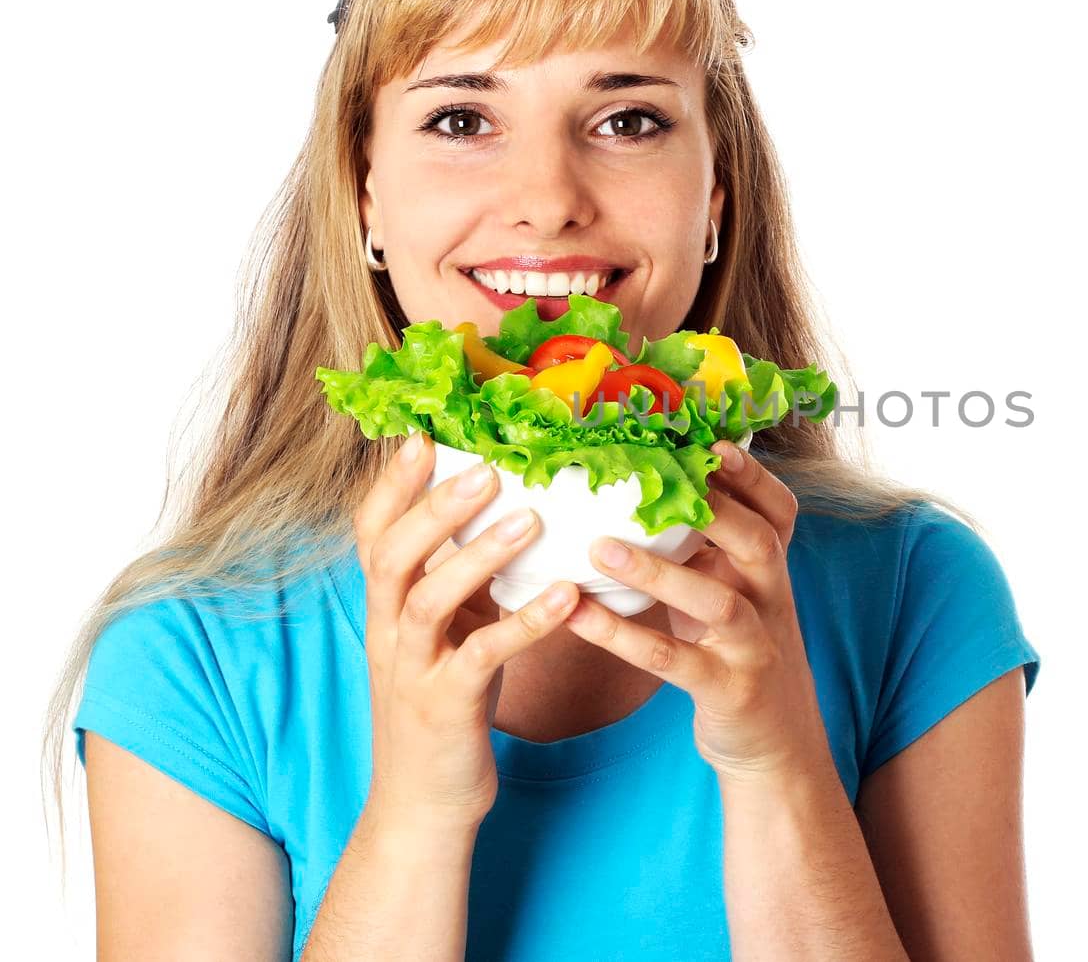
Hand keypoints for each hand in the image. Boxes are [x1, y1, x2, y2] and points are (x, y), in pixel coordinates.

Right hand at [353, 430, 581, 828]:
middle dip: (435, 507)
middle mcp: (387, 630)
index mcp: (386, 604)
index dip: (392, 484)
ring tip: (533, 519)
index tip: (423, 435)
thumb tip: (508, 510)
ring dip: (480, 555)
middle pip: (392, 554)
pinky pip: (482, 656)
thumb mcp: (446, 631)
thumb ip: (461, 577)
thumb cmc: (446, 702)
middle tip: (487, 468)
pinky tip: (567, 596)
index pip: (372, 531)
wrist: (424, 802)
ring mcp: (411, 670)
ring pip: (431, 599)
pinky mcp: (445, 706)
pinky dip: (524, 623)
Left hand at [567, 439, 835, 785]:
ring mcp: (753, 647)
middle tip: (651, 480)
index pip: (779, 512)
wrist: (775, 741)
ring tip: (599, 548)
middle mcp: (772, 601)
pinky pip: (674, 659)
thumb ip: (710, 549)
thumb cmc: (738, 652)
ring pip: (716, 601)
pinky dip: (623, 636)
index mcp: (772, 571)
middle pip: (758, 542)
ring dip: (657, 572)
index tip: (712, 443)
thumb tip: (649, 488)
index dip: (752, 477)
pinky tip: (577, 616)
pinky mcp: (728, 690)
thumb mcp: (737, 594)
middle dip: (712, 509)